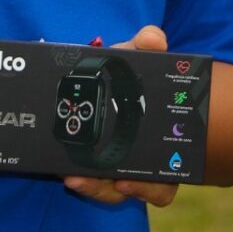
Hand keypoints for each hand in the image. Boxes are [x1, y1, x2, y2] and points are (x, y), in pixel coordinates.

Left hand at [63, 25, 178, 207]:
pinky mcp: (98, 164)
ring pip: (111, 192)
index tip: (124, 181)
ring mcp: (121, 163)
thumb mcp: (137, 55)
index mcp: (157, 138)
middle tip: (85, 181)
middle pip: (132, 191)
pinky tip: (67, 173)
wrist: (112, 73)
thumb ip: (147, 44)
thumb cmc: (129, 70)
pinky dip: (85, 182)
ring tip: (73, 178)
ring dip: (93, 188)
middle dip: (110, 190)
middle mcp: (143, 157)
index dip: (149, 187)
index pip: (165, 177)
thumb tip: (155, 40)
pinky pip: (95, 182)